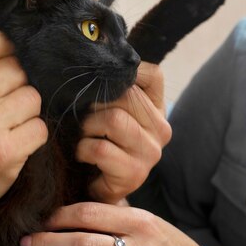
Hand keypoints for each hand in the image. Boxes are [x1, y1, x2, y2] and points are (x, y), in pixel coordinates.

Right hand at [0, 26, 47, 217]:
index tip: (6, 62)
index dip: (5, 46)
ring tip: (7, 124)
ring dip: (28, 111)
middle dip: (18, 85)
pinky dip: (33, 134)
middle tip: (3, 104)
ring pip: (34, 97)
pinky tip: (15, 142)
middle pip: (18, 69)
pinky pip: (40, 127)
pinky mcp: (4, 153)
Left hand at [20, 202, 212, 245]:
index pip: (91, 213)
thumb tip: (77, 196)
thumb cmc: (167, 244)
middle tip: (27, 241)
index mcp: (140, 222)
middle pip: (83, 245)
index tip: (45, 218)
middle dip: (48, 242)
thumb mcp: (149, 219)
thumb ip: (117, 210)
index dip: (61, 215)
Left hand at [77, 62, 171, 203]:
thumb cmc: (101, 142)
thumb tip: (97, 56)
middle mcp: (161, 129)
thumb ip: (114, 88)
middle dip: (96, 104)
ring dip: (88, 127)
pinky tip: (84, 155)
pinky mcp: (135, 174)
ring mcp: (151, 153)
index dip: (124, 75)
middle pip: (126, 95)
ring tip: (85, 136)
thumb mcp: (111, 110)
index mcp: (158, 109)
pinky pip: (101, 149)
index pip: (153, 75)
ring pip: (113, 120)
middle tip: (86, 118)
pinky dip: (83, 149)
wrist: (97, 188)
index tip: (103, 86)